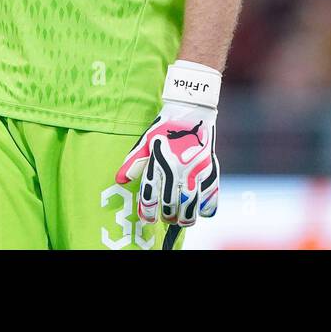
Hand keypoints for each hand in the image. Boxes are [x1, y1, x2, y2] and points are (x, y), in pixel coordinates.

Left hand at [115, 59, 221, 225]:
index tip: (147, 219)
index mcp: (158, 162)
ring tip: (181, 220)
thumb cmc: (165, 127)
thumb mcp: (146, 140)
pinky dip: (207, 208)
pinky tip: (201, 211)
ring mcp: (195, 170)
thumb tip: (120, 180)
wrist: (192, 111)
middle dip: (167, 216)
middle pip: (171, 204)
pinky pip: (211, 195)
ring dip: (185, 217)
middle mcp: (176, 169)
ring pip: (190, 205)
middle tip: (165, 219)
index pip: (150, 195)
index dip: (147, 211)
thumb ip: (133, 161)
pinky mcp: (210, 169)